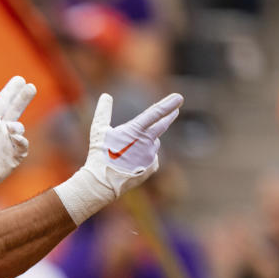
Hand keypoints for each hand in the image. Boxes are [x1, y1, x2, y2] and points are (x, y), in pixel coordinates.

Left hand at [0, 76, 35, 223]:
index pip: (2, 102)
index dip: (10, 91)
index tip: (20, 79)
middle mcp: (0, 129)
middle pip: (14, 110)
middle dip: (22, 98)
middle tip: (30, 86)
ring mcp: (8, 142)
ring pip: (18, 128)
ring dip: (16, 126)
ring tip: (10, 128)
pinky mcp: (14, 156)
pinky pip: (22, 145)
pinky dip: (21, 140)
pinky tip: (16, 137)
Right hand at [54, 92, 182, 224]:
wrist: (103, 182)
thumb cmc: (99, 154)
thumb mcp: (98, 130)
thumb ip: (103, 111)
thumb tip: (106, 95)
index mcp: (135, 131)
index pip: (155, 113)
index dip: (168, 104)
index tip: (179, 97)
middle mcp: (147, 142)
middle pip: (162, 125)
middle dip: (169, 116)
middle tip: (176, 109)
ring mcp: (151, 155)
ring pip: (152, 143)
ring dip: (145, 142)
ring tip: (126, 151)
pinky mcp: (152, 166)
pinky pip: (151, 156)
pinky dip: (143, 156)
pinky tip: (131, 162)